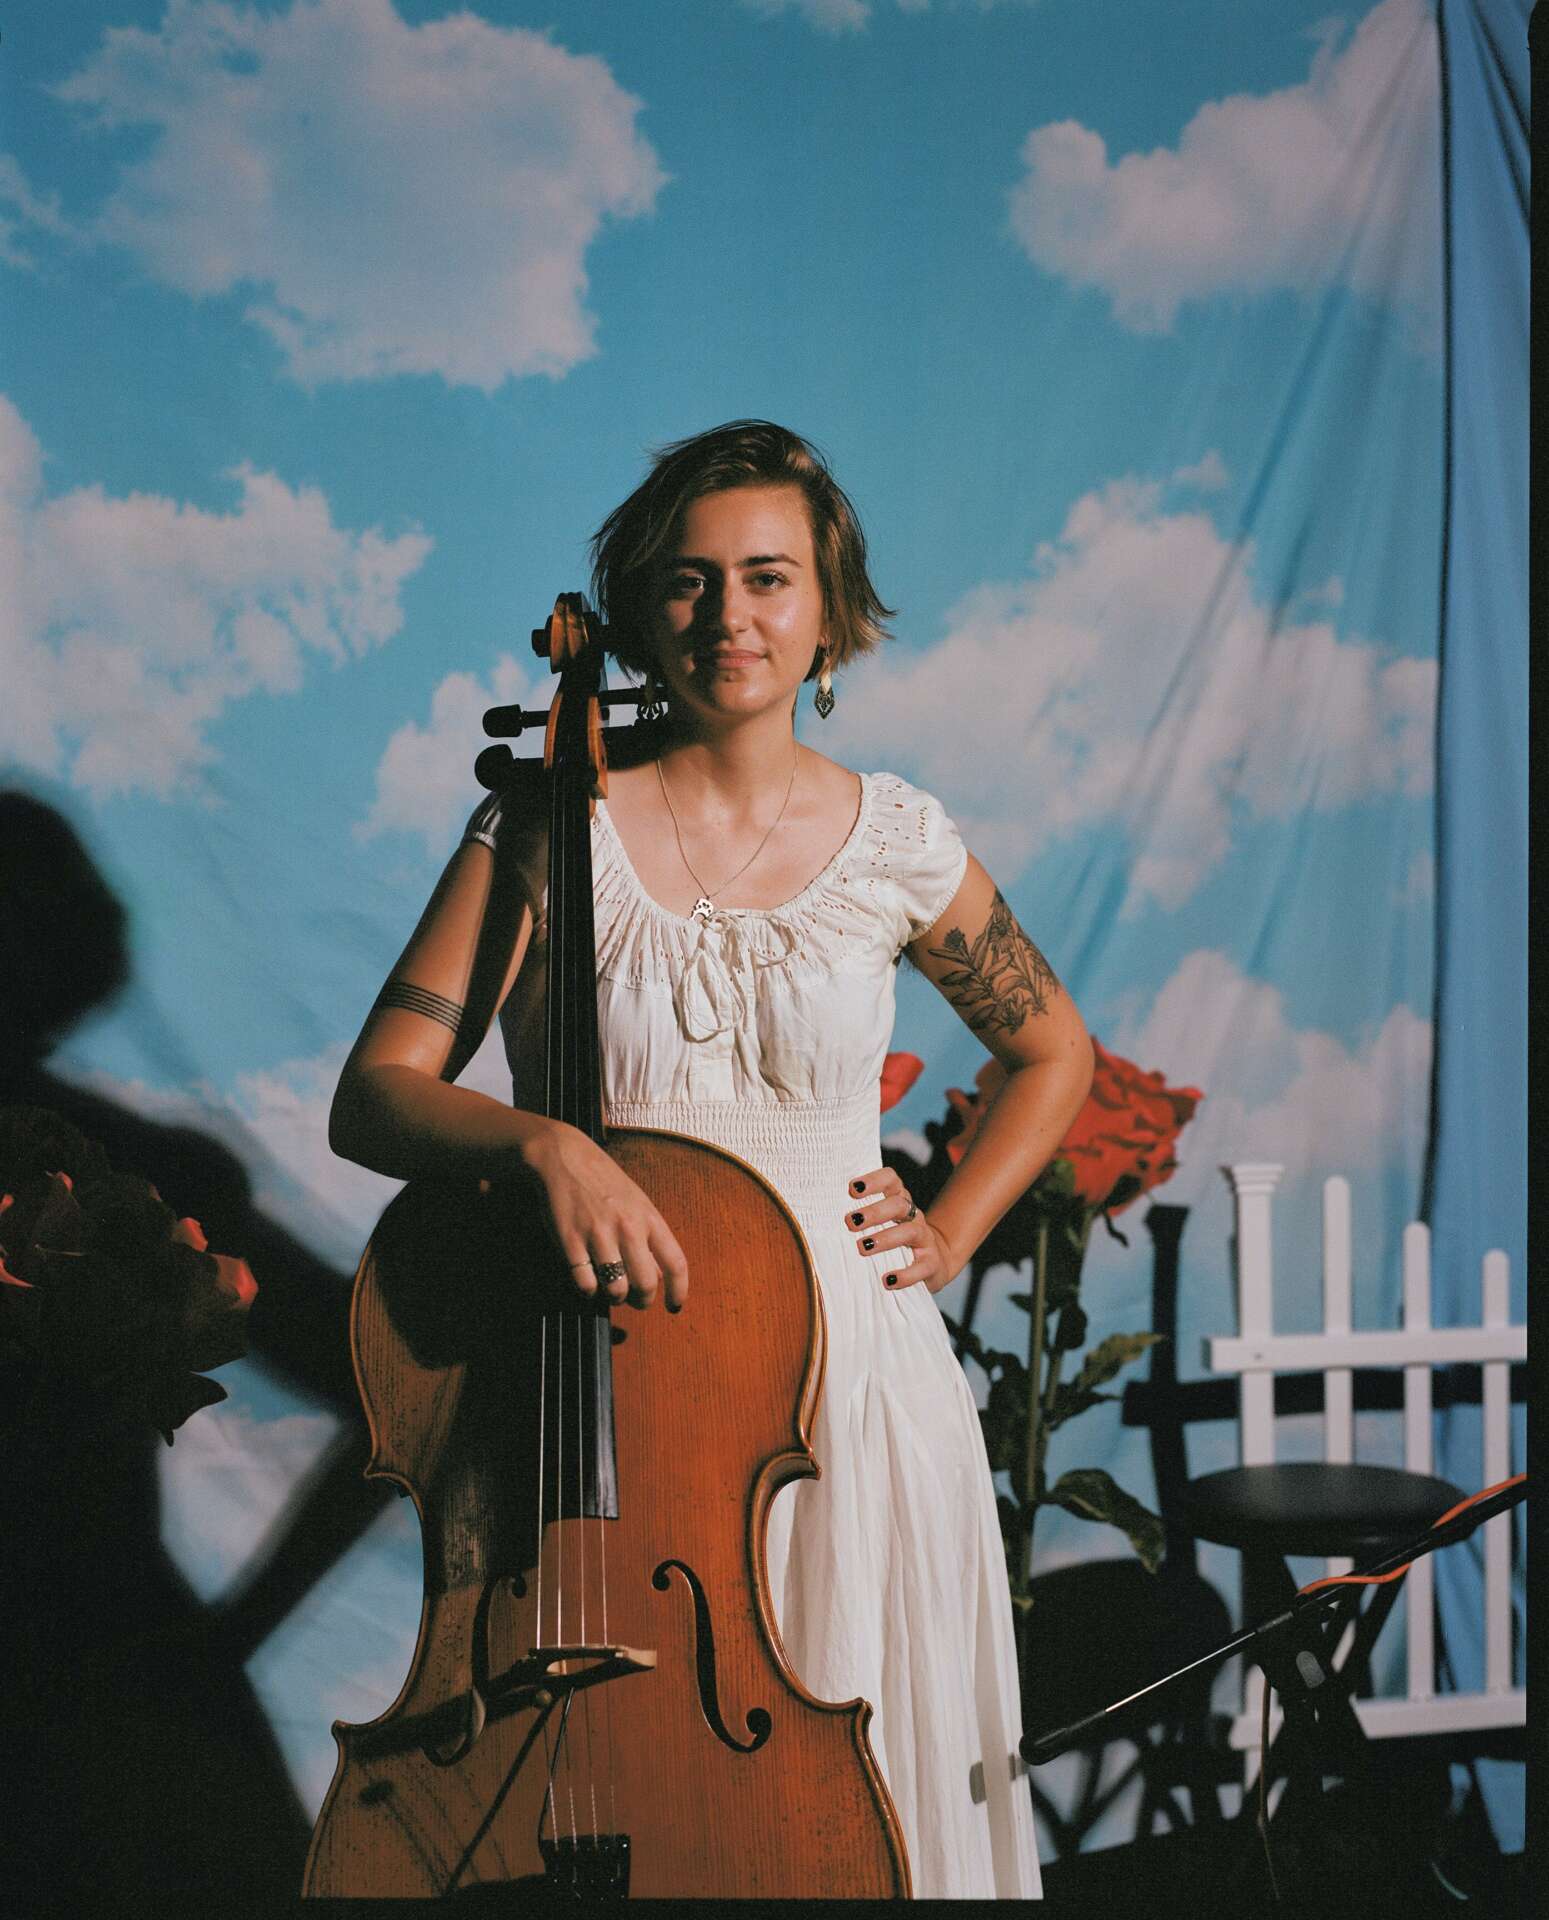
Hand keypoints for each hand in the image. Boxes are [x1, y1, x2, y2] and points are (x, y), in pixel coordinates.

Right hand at [521, 1120, 688, 1310]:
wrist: (564, 1158)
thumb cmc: (604, 1182)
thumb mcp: (637, 1203)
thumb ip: (650, 1237)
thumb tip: (661, 1275)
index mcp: (650, 1218)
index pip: (676, 1263)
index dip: (679, 1292)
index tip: (674, 1307)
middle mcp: (628, 1227)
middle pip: (646, 1284)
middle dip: (642, 1301)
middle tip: (635, 1300)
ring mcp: (598, 1235)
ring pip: (616, 1289)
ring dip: (614, 1297)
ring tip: (610, 1289)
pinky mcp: (570, 1241)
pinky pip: (585, 1284)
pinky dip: (588, 1290)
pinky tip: (587, 1280)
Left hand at [843, 1165, 958, 1294]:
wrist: (933, 1262)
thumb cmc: (893, 1240)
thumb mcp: (879, 1224)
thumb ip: (856, 1218)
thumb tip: (816, 1219)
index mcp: (898, 1200)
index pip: (891, 1180)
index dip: (874, 1180)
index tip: (852, 1188)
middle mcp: (913, 1216)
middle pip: (898, 1204)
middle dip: (874, 1212)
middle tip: (850, 1222)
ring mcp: (924, 1238)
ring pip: (910, 1231)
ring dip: (886, 1238)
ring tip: (862, 1247)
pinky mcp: (931, 1263)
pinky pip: (922, 1266)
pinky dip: (905, 1274)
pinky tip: (887, 1280)